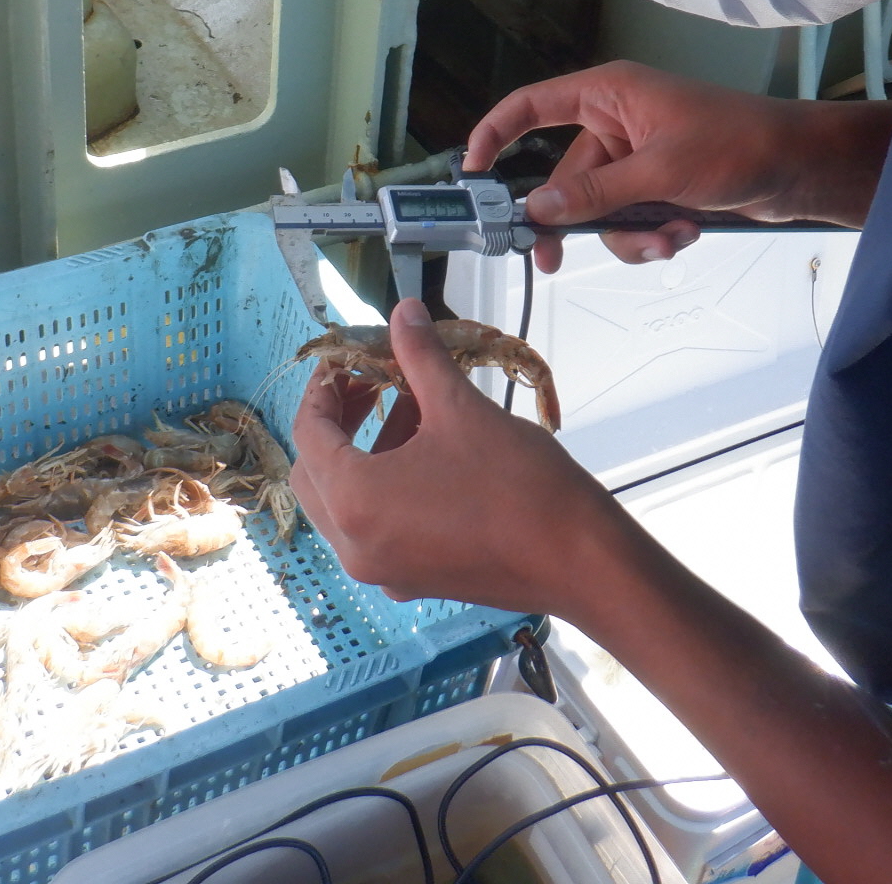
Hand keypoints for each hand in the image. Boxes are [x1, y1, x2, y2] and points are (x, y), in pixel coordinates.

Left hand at [291, 298, 627, 616]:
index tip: (345, 358)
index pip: (310, 434)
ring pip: (346, 502)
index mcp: (355, 502)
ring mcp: (385, 570)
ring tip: (413, 406)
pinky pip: (377, 526)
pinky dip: (387, 485)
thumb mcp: (461, 408)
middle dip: (338, 421)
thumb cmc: (518, 485)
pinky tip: (430, 450)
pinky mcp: (416, 579)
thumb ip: (420, 356)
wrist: (581, 561)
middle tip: (370, 381)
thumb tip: (404, 313)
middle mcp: (357, 546)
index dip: (324, 388)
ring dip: (366, 450)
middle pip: (316, 473)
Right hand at [465, 61, 891, 269]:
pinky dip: (654, 235)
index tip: (472, 172)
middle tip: (551, 260)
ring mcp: (639, 157)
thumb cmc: (740, 143)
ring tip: (669, 238)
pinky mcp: (660, 185)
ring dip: (629, 235)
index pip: (532, 105)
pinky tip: (686, 233)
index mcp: (610, 94)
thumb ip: (595, 192)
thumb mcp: (661, 171)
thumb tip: (538, 209)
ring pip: (600, 210)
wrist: (803, 167)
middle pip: (565, 178)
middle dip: (576, 221)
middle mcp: (618, 122)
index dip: (495, 134)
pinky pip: (631, 221)